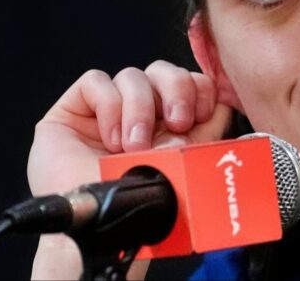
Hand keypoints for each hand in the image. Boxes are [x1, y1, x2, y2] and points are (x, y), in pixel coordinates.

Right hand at [27, 60, 231, 278]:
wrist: (101, 227)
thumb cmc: (142, 205)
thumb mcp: (185, 163)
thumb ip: (205, 133)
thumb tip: (224, 106)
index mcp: (170, 126)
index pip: (191, 83)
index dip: (199, 89)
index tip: (200, 115)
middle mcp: (142, 116)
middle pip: (165, 71)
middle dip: (176, 90)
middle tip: (175, 123)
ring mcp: (109, 111)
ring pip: (133, 75)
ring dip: (139, 110)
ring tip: (133, 147)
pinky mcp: (76, 109)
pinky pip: (96, 81)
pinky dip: (108, 107)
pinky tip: (110, 140)